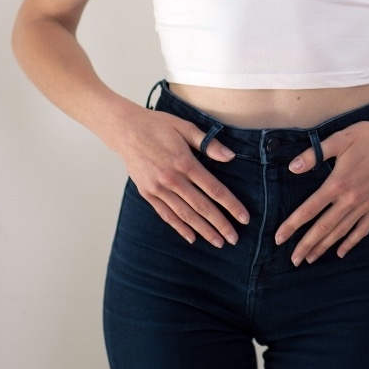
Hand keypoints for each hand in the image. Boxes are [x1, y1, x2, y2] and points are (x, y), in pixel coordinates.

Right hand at [113, 104, 248, 246]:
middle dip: (220, 224)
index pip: (213, 189)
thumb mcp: (185, 127)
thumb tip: (230, 157)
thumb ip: (208, 143)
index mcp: (184, 162)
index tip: (244, 218)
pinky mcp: (147, 193)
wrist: (124, 130)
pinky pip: (166, 214)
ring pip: (185, 214)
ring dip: (203, 230)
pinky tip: (191, 237)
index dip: (231, 205)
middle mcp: (172, 179)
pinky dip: (179, 227)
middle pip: (201, 206)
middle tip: (234, 238)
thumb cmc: (157, 125)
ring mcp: (158, 189)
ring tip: (218, 242)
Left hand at [274, 117, 368, 264]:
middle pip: (323, 227)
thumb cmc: (368, 137)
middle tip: (293, 260)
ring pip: (341, 232)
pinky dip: (350, 242)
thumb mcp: (339, 139)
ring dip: (324, 247)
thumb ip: (314, 154)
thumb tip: (293, 168)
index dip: (292, 225)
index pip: (309, 209)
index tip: (279, 238)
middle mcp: (350, 199)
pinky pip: (362, 230)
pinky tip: (341, 252)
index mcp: (338, 183)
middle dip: (306, 245)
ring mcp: (365, 205)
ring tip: (310, 259)